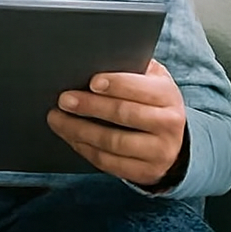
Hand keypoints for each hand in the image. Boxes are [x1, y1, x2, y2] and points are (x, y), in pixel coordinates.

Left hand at [46, 59, 187, 186]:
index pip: (141, 89)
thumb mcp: (149, 79)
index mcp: (168, 95)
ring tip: (57, 119)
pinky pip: (110, 162)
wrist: (173, 138)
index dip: (116, 84)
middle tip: (64, 100)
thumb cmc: (150, 100)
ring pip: (113, 142)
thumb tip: (93, 58)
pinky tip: (71, 137)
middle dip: (90, 106)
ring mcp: (160, 152)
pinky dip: (85, 149)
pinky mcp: (147, 172)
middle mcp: (169, 124)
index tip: (91, 82)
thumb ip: (130, 68)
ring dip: (79, 130)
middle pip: (124, 114)